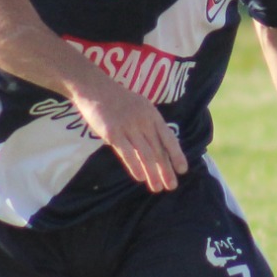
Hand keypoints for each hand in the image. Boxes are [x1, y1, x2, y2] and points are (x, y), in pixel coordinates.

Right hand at [70, 75, 189, 191]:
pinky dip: (135, 167)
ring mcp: (128, 127)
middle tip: (171, 186)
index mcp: (152, 115)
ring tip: (157, 188)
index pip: (168, 137)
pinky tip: (140, 178)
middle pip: (158, 149)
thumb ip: (150, 124)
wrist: (94, 88)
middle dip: (166, 170)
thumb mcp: (140, 107)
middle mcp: (143, 121)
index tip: (182, 170)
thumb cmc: (118, 100)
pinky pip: (126, 153)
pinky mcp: (112, 133)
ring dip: (152, 173)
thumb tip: (161, 145)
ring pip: (145, 154)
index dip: (176, 154)